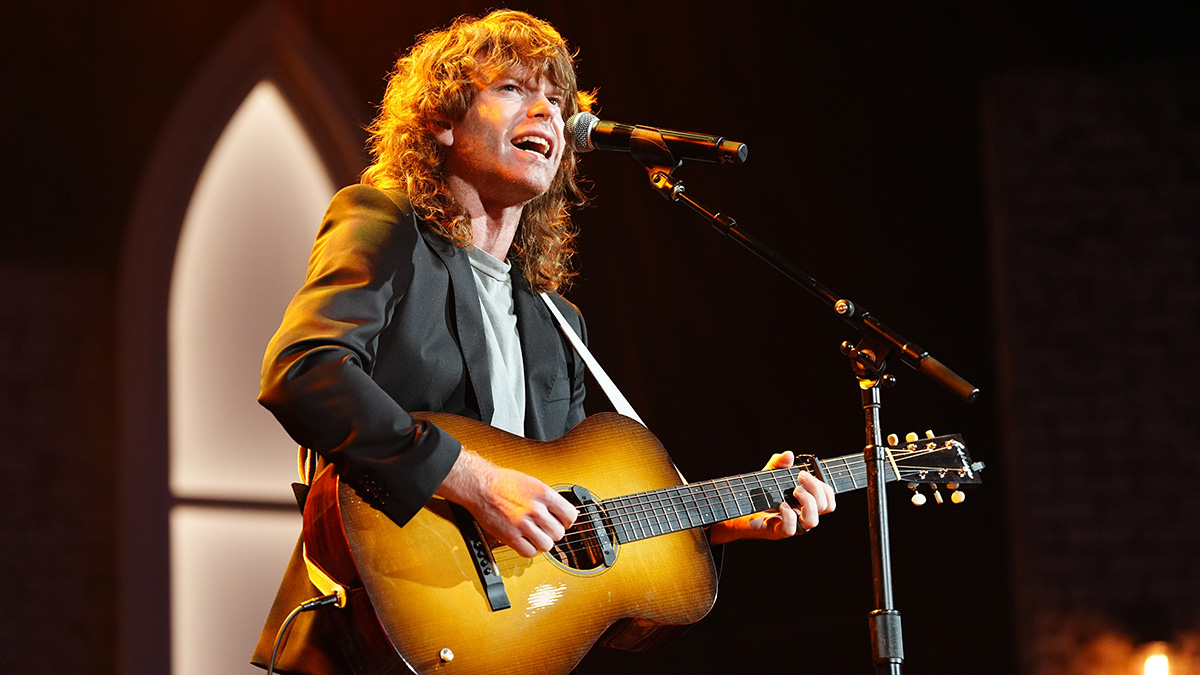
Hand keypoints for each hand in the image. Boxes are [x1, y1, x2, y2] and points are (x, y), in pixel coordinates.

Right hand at [437, 448, 578, 557]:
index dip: (567, 521)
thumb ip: (548, 498)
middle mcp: (535, 509)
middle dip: (553, 532)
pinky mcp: (509, 535)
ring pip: (547, 545)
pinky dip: (529, 550)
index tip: (561, 522)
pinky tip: (525, 541)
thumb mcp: (532, 483)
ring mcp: (522, 523)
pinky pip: (529, 552)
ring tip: (535, 536)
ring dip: (542, 542)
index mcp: (543, 493)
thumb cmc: (503, 482)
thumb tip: (562, 511)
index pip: (570, 515)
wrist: (480, 485)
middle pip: (558, 533)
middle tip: (544, 529)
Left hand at [707, 451, 835, 544]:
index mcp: (805, 503)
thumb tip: (789, 455)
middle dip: (816, 488)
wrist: (737, 509)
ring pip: (813, 521)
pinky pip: (791, 529)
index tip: (805, 473)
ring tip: (794, 491)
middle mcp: (802, 514)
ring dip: (808, 502)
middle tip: (800, 477)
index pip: (828, 500)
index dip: (824, 487)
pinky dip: (788, 515)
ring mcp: (791, 524)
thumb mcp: (769, 474)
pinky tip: (780, 505)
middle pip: (825, 507)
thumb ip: (778, 463)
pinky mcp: (777, 531)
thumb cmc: (757, 494)